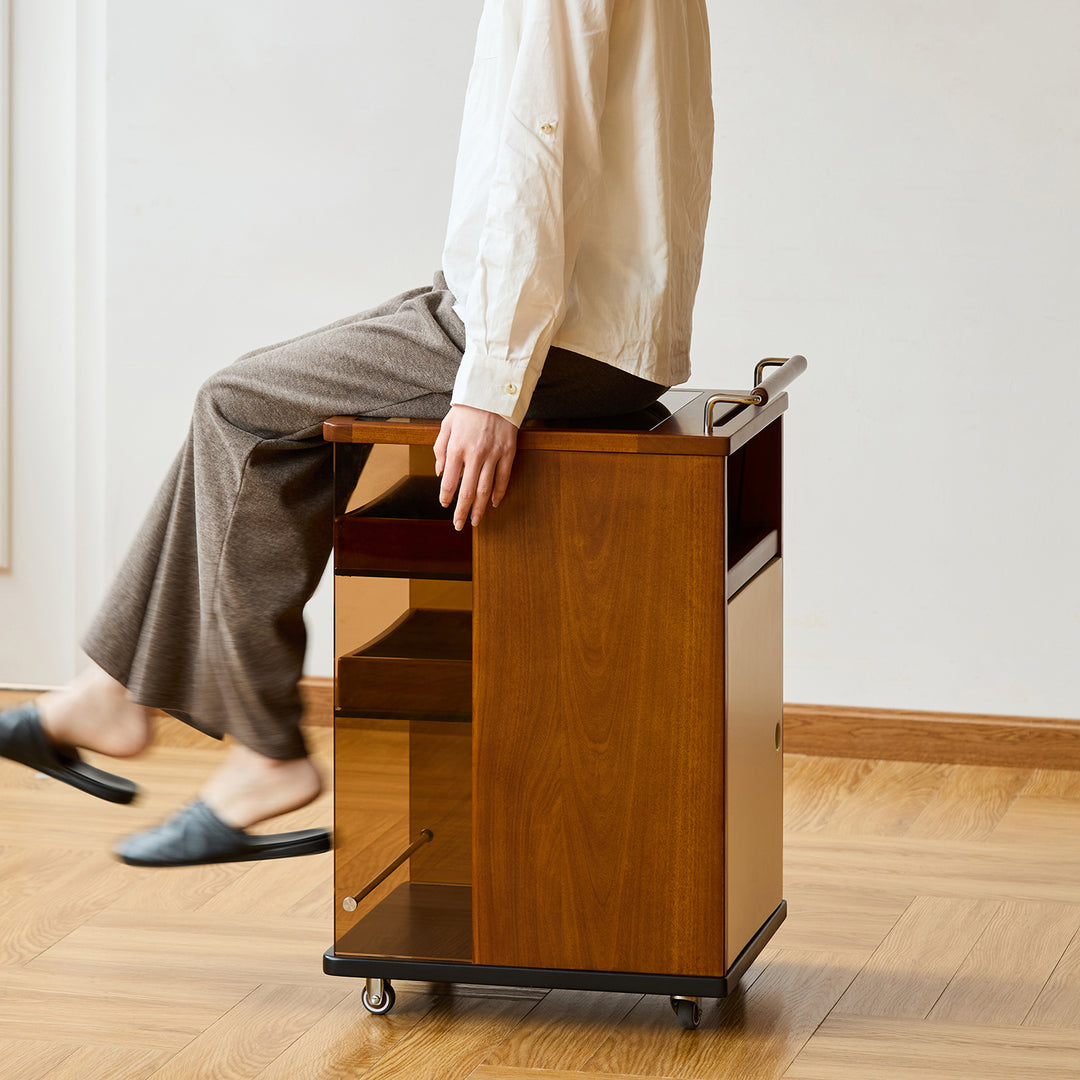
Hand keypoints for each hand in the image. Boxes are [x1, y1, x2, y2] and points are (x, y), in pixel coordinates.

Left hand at [434, 404, 517, 529]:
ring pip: (485, 489)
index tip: (445, 505)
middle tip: (459, 525)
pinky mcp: (508, 452)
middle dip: (462, 511)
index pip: (450, 481)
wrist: (493, 391)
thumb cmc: (467, 408)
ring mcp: (493, 454)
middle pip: (467, 491)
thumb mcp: (446, 425)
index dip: (446, 497)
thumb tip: (440, 473)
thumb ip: (440, 450)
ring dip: (480, 508)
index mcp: (456, 448)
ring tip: (476, 521)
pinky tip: (493, 503)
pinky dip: (498, 493)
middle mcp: (475, 454)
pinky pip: (503, 478)